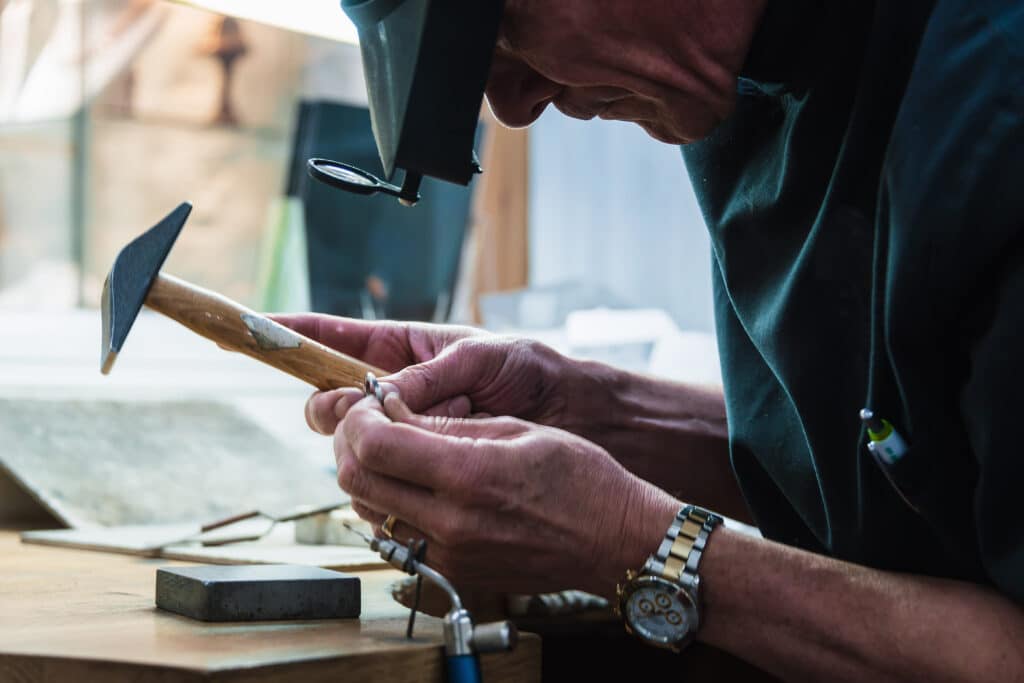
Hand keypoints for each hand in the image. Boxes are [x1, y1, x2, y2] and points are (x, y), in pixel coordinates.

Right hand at [273, 314, 592, 437]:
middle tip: (360, 408)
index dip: (295, 333)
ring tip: (429, 422)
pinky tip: (431, 450)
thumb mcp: (478, 358)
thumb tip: (381, 396)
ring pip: (357, 436)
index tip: (256, 329)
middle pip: (332, 397)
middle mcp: (398, 388)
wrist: (570, 413)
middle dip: (334, 403)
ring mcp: (410, 425)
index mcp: (405, 348)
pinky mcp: (425, 458)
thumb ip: (427, 374)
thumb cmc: (528, 371)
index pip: (337, 337)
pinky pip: (390, 465)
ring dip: (376, 432)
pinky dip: (400, 459)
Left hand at [335, 393, 679, 597]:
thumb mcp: (516, 429)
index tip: (369, 405)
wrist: (613, 540)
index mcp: (468, 475)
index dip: (357, 418)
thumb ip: (448, 422)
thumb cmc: (580, 479)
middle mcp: (450, 522)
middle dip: (351, 444)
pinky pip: (396, 539)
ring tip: (394, 452)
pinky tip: (415, 487)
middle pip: (356, 481)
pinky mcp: (452, 573)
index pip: (373, 445)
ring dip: (368, 477)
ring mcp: (448, 555)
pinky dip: (391, 508)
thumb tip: (394, 408)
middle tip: (371, 424)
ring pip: (368, 513)